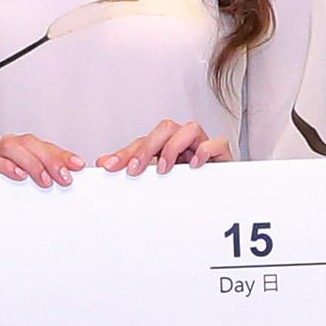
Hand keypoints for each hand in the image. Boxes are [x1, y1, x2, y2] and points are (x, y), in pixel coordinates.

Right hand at [0, 132, 85, 187]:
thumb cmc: (7, 187)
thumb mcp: (33, 180)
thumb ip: (50, 173)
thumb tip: (72, 171)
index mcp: (22, 147)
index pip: (45, 146)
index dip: (62, 155)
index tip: (76, 165)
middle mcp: (8, 146)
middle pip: (29, 143)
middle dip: (49, 160)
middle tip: (62, 177)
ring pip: (11, 147)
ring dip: (31, 163)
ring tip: (43, 179)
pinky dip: (7, 166)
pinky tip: (19, 175)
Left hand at [94, 119, 231, 174]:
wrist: (216, 198)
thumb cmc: (186, 184)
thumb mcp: (155, 179)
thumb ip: (134, 168)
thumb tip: (104, 163)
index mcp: (167, 146)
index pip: (144, 141)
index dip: (126, 153)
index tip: (110, 166)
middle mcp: (184, 142)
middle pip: (166, 128)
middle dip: (148, 147)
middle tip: (136, 169)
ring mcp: (203, 146)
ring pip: (190, 128)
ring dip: (173, 147)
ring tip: (164, 168)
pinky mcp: (221, 155)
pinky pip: (217, 143)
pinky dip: (205, 151)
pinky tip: (194, 165)